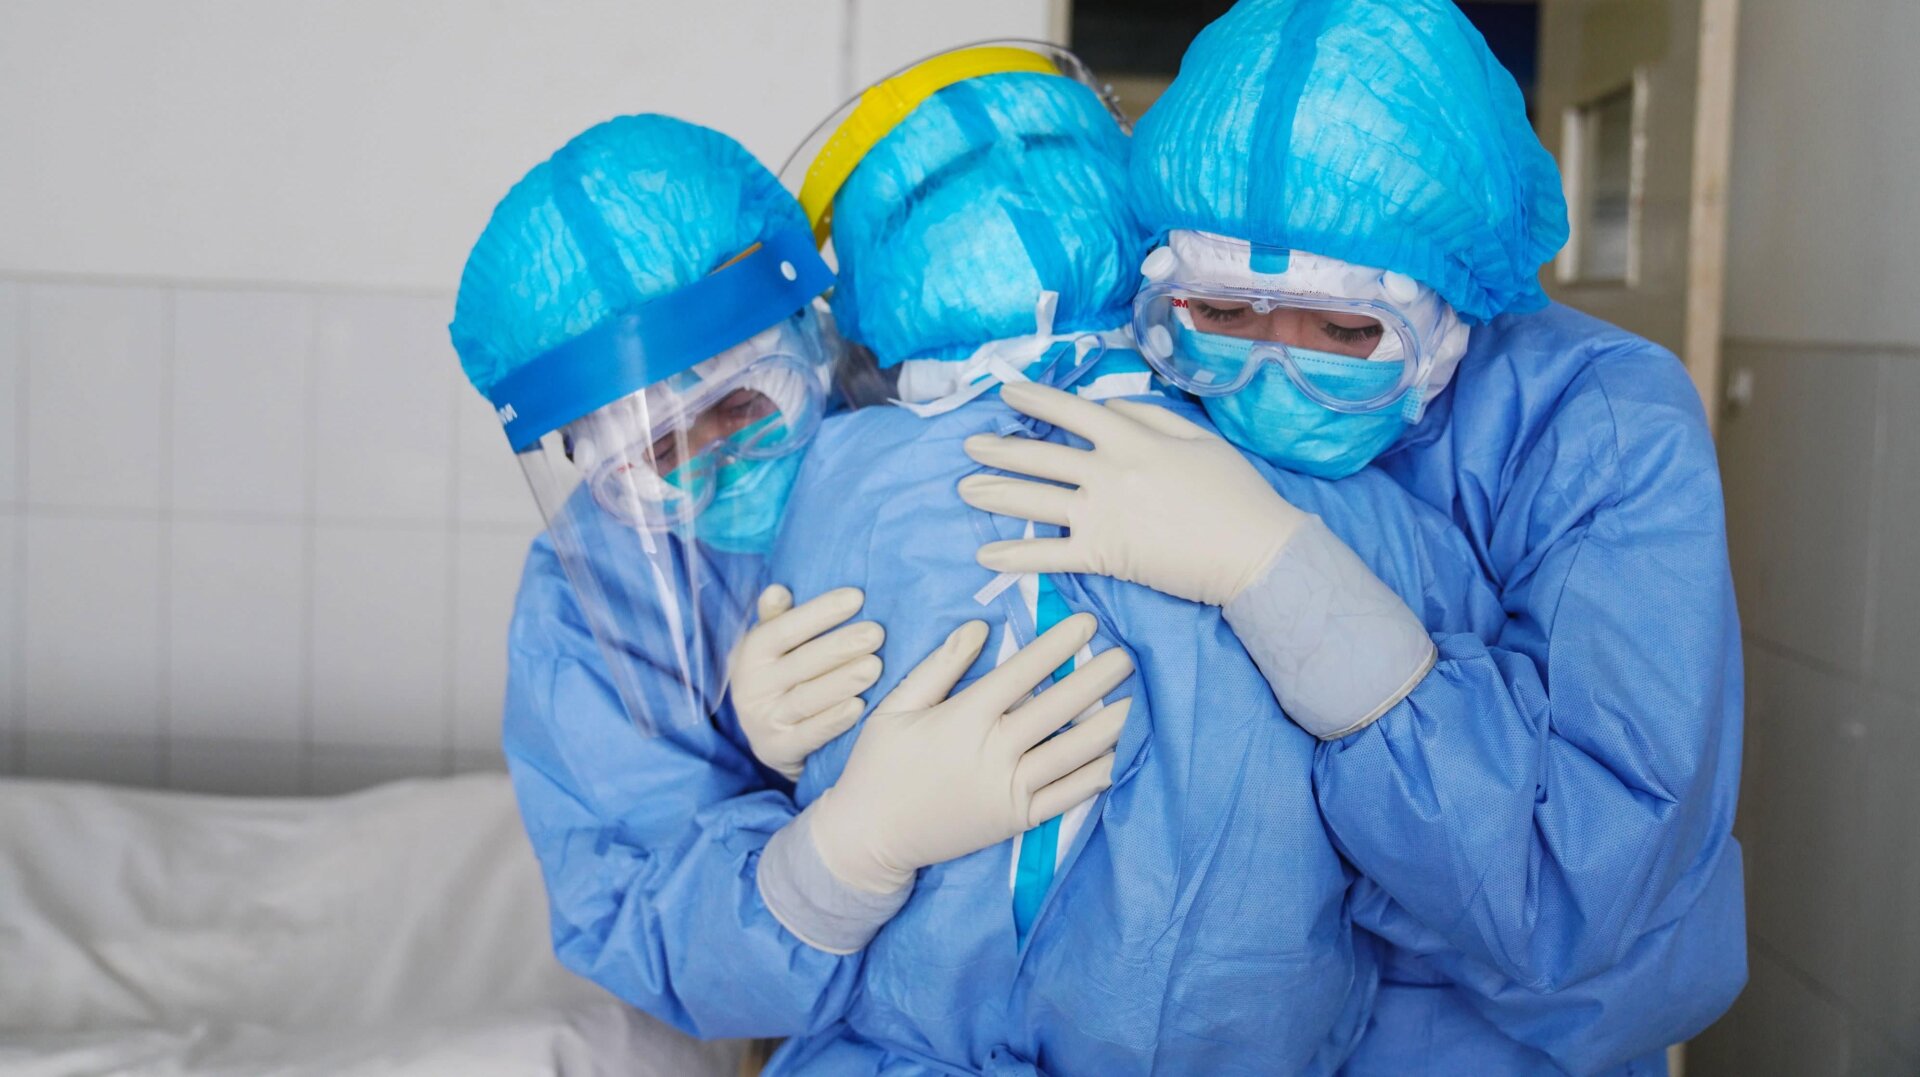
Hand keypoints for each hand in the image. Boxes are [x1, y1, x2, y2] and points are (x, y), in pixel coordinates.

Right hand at [728, 585, 883, 780]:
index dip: (820, 612)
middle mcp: (752, 687)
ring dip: (842, 681)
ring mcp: (763, 721)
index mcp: (751, 654)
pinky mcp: (778, 750)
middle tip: (876, 633)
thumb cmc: (781, 677)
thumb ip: (776, 618)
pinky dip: (834, 720)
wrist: (769, 738)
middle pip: (801, 663)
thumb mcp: (772, 648)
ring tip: (875, 666)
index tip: (857, 597)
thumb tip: (778, 590)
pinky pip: (809, 734)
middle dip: (840, 646)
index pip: (785, 628)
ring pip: (806, 698)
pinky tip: (860, 706)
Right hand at [807, 613, 1131, 893]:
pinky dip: (1096, 775)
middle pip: (1058, 707)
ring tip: (1136, 702)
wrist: (869, 838)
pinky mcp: (1016, 819)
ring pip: (1072, 752)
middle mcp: (994, 751)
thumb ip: (939, 666)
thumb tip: (978, 627)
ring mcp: (1009, 789)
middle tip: (1128, 656)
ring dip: (1107, 725)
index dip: (1058, 645)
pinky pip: (1067, 796)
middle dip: (1097, 678)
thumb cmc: (878, 766)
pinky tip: (1117, 755)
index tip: (1086, 623)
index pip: (1023, 672)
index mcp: (964, 717)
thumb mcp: (896, 707)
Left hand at [959, 381, 1306, 605]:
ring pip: (1033, 500)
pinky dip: (1015, 555)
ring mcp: (1100, 515)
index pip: (1070, 412)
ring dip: (994, 493)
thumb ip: (1150, 419)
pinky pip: (1049, 555)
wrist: (1255, 550)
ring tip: (965, 488)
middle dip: (999, 449)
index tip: (1006, 394)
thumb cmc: (1236, 493)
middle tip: (969, 445)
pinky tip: (986, 554)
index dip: (1034, 401)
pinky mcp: (1103, 556)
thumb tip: (1109, 408)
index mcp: (1131, 439)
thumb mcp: (1199, 438)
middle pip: (1040, 456)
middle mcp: (1107, 472)